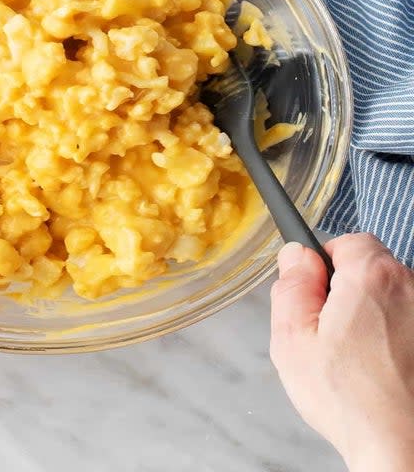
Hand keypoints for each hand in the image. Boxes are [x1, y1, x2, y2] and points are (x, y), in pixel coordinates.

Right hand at [270, 233, 413, 471]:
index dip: (326, 265)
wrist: (404, 450)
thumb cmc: (350, 399)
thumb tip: (296, 254)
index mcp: (372, 277)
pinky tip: (382, 370)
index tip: (317, 295)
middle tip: (330, 333)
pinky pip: (409, 324)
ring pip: (393, 299)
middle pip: (373, 269)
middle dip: (349, 291)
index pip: (349, 242)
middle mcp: (411, 288)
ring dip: (374, 316)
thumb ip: (291, 285)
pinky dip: (395, 338)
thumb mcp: (293, 337)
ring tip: (358, 358)